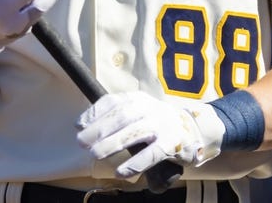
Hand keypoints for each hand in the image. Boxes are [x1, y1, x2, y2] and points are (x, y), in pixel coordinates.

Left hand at [76, 91, 224, 179]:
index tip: (79, 126)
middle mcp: (150, 108)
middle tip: (82, 143)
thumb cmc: (155, 122)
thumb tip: (80, 124)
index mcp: (138, 99)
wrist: (193, 128)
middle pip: (121, 116)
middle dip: (99, 129)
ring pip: (134, 132)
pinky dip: (135, 163)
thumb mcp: (136, 112)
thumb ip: (111, 116)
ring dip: (112, 144)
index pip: (113, 102)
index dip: (94, 113)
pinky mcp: (172, 144)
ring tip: (95, 155)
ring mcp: (162, 125)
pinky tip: (121, 172)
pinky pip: (152, 154)